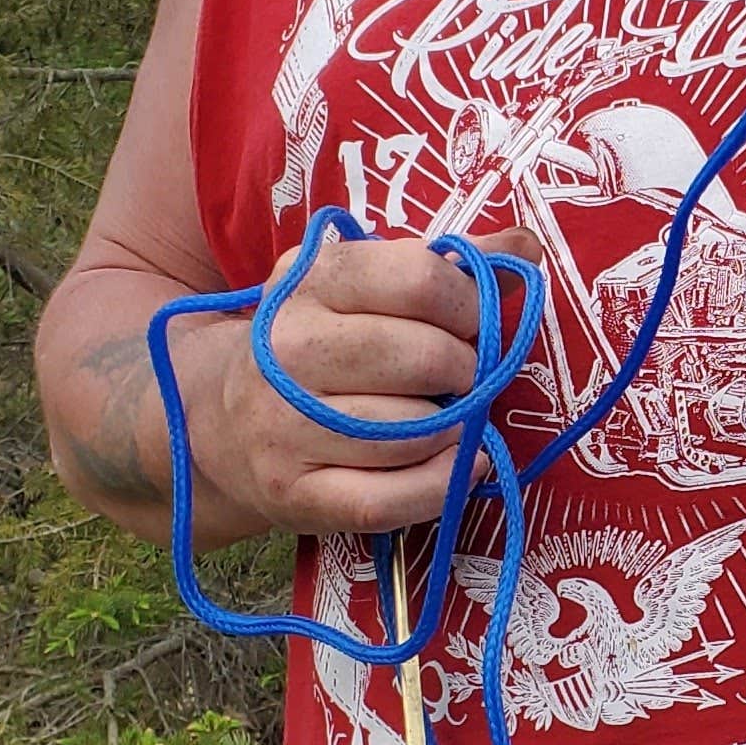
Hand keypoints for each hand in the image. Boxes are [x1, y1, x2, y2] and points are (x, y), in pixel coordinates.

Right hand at [172, 238, 485, 539]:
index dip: (470, 303)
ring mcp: (284, 426)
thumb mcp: (361, 287)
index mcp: (309, 281)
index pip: (421, 279)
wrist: (219, 422)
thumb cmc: (316, 346)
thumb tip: (526, 246)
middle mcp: (287, 349)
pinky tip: (459, 464)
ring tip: (444, 418)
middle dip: (466, 369)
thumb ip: (443, 264)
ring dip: (454, 427)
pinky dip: (443, 483)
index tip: (470, 321)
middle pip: (425, 357)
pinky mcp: (294, 493)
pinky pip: (393, 497)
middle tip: (459, 376)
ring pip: (417, 430)